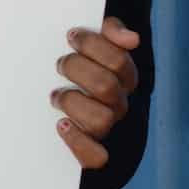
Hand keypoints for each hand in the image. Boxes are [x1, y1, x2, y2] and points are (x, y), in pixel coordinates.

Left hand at [51, 16, 138, 168]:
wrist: (80, 107)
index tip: (71, 36)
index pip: (118, 60)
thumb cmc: (87, 68)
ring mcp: (109, 128)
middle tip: (60, 64)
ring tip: (56, 95)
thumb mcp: (99, 45)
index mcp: (124, 78)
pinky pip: (96, 157)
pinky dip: (78, 141)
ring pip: (100, 120)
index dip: (91, 44)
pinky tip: (62, 124)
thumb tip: (131, 38)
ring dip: (72, 103)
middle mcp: (119, 104)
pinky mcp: (95, 152)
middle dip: (76, 69)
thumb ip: (112, 31)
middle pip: (106, 86)